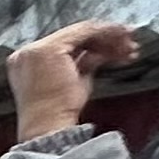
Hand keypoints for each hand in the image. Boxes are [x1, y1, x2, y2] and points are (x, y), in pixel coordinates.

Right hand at [9, 20, 137, 140]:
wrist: (47, 127)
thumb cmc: (57, 112)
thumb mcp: (73, 81)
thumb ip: (82, 63)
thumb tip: (97, 54)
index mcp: (28, 60)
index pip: (66, 44)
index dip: (94, 43)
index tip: (117, 48)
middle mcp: (28, 51)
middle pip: (75, 36)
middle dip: (106, 39)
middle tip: (129, 45)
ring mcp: (37, 49)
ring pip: (83, 32)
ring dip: (111, 38)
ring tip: (130, 49)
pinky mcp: (50, 49)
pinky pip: (85, 32)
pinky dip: (107, 35)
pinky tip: (122, 46)